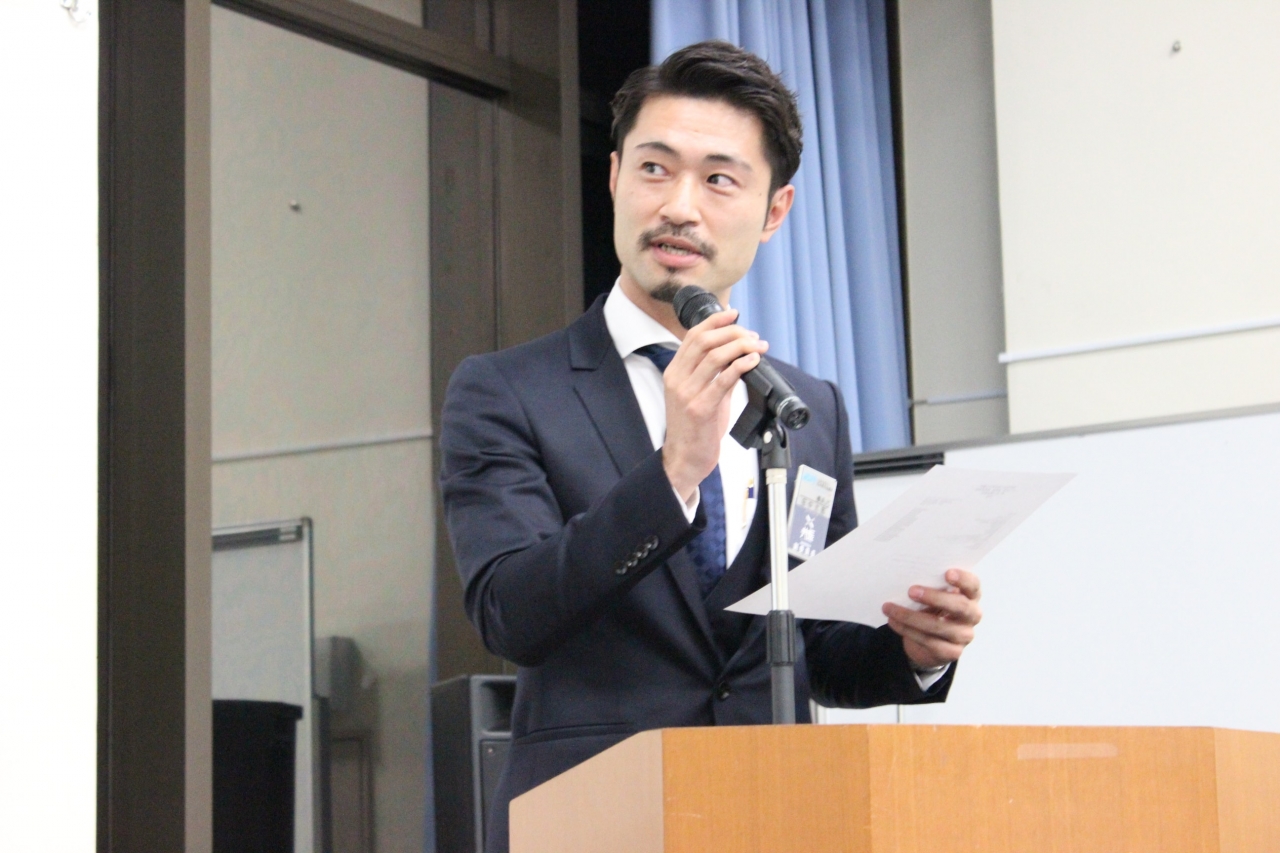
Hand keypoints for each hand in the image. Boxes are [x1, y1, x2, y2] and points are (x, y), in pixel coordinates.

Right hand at [661, 309, 767, 501]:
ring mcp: (687, 394)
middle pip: (704, 341)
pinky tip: (753, 361)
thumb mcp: (699, 393)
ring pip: (714, 357)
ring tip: (758, 347)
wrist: (686, 458)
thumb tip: (738, 353)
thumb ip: (715, 373)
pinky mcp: (700, 409)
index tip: (734, 314)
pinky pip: (722, 380)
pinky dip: (740, 366)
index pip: (693, 336)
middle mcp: (677, 379)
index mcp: (674, 372)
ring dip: (741, 347)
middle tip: (752, 335)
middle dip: (732, 332)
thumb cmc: (695, 427)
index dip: (715, 321)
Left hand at [883, 569, 981, 669]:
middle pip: (960, 606)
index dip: (963, 579)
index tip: (947, 573)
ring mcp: (965, 636)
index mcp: (971, 595)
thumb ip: (930, 586)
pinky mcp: (952, 652)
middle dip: (935, 598)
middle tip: (911, 591)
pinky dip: (908, 630)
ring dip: (911, 617)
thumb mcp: (933, 595)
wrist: (930, 642)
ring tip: (890, 608)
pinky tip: (893, 621)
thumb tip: (907, 578)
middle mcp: (973, 615)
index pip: (973, 585)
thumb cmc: (932, 608)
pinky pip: (929, 642)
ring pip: (940, 627)